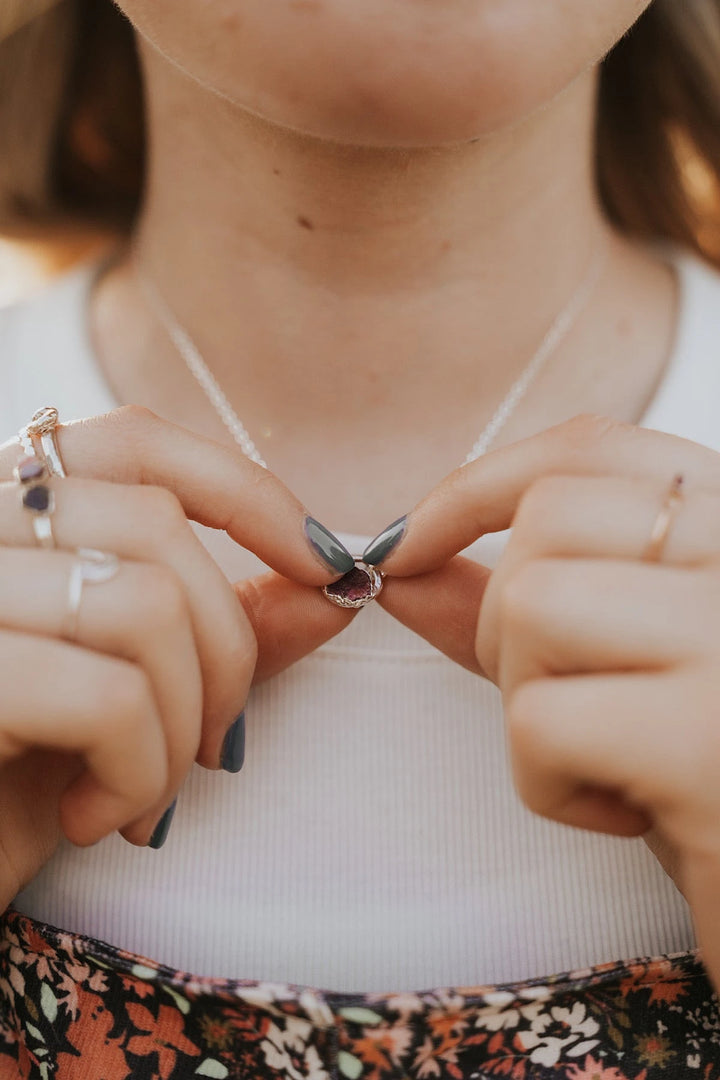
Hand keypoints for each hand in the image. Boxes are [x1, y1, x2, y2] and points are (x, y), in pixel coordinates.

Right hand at [0, 405, 353, 905]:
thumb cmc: (11, 780)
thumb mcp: (127, 690)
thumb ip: (227, 626)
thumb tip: (338, 589)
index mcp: (5, 512)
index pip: (134, 440)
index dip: (245, 492)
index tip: (324, 564)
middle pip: (158, 527)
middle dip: (225, 650)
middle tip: (215, 748)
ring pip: (147, 608)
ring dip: (180, 727)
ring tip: (144, 800)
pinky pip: (109, 699)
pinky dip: (136, 775)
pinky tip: (90, 819)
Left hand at [377, 413, 719, 989]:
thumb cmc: (700, 775)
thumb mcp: (618, 669)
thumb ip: (517, 602)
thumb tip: (399, 564)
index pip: (592, 447)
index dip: (477, 487)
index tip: (408, 547)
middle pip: (547, 519)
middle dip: (505, 618)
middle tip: (567, 702)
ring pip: (534, 603)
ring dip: (529, 696)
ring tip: (602, 757)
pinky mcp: (708, 740)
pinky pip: (542, 720)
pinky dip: (546, 782)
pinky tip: (623, 815)